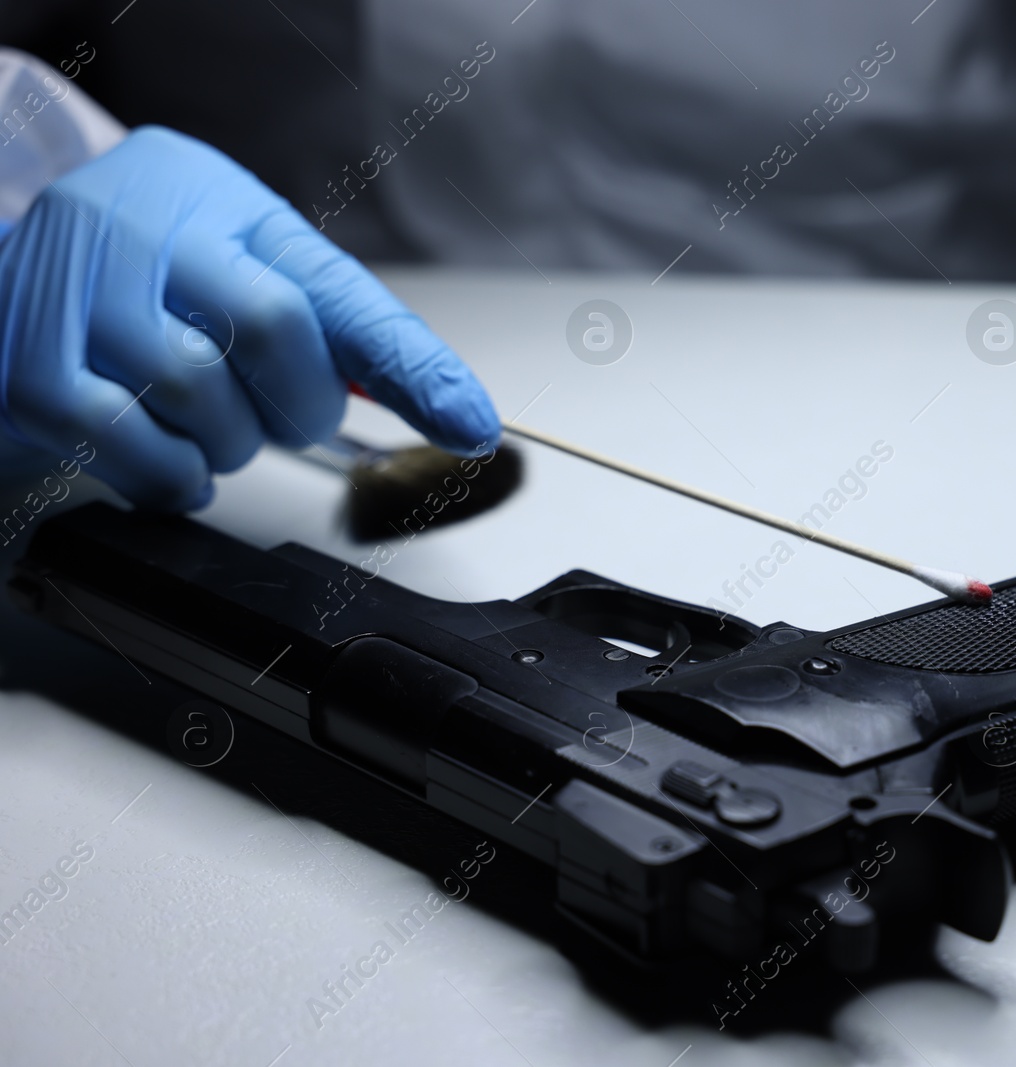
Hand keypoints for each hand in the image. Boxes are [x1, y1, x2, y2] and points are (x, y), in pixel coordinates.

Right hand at [0, 126, 499, 508]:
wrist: (12, 280)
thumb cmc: (152, 283)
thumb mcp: (249, 275)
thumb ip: (342, 332)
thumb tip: (453, 410)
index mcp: (225, 205)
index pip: (337, 290)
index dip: (413, 365)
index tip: (471, 423)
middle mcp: (149, 227)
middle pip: (274, 332)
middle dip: (297, 402)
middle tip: (279, 409)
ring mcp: (78, 290)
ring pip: (201, 392)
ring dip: (227, 440)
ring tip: (207, 419)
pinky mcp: (30, 365)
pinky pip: (129, 442)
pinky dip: (169, 472)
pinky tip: (170, 455)